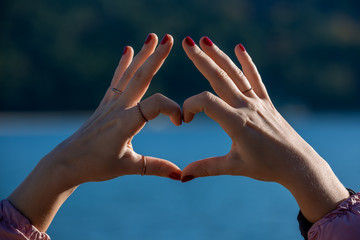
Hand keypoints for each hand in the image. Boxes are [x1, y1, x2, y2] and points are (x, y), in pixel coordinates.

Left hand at [50, 33, 181, 184]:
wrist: (67, 163)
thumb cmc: (96, 166)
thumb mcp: (129, 167)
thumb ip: (156, 167)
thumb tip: (181, 174)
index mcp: (126, 123)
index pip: (156, 105)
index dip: (173, 109)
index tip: (180, 123)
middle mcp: (118, 108)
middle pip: (140, 78)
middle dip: (156, 57)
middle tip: (170, 39)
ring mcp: (110, 103)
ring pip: (129, 75)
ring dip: (142, 55)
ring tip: (152, 36)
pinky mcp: (105, 104)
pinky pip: (116, 80)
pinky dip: (123, 65)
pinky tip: (127, 50)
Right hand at [180, 36, 348, 222]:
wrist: (297, 164)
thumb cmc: (266, 167)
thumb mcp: (233, 167)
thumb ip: (206, 167)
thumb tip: (182, 175)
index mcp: (236, 123)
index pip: (206, 102)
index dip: (190, 106)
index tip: (186, 120)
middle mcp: (246, 107)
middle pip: (220, 78)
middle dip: (201, 59)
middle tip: (186, 43)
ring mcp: (257, 103)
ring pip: (236, 74)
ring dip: (219, 56)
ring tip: (205, 41)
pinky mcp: (266, 103)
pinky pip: (255, 79)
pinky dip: (248, 63)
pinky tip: (240, 48)